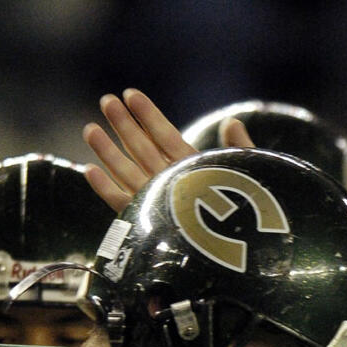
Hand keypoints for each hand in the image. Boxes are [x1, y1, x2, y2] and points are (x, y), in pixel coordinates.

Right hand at [81, 88, 254, 211]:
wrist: (250, 251)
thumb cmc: (256, 212)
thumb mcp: (250, 175)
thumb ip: (240, 149)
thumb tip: (232, 122)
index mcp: (196, 168)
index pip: (167, 136)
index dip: (149, 115)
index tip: (131, 94)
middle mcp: (174, 183)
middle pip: (143, 149)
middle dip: (124, 126)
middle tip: (106, 101)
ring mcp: (161, 203)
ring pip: (129, 173)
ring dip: (109, 152)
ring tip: (90, 128)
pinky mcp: (151, 226)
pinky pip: (125, 206)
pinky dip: (107, 190)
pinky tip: (90, 170)